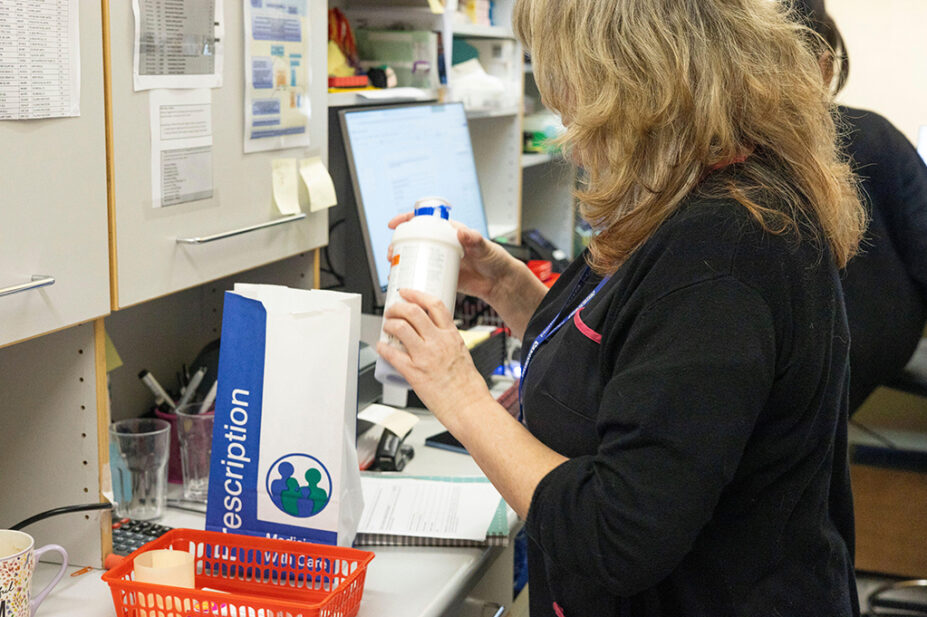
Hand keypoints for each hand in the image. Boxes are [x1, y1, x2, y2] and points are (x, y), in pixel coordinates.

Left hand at [377, 288, 493, 427]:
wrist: (469, 407)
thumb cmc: (468, 387)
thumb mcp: (462, 354)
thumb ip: (447, 343)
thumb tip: (433, 338)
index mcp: (451, 336)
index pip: (434, 305)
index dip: (417, 294)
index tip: (407, 293)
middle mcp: (438, 342)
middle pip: (412, 312)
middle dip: (397, 307)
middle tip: (392, 310)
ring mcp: (425, 356)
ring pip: (400, 328)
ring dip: (389, 324)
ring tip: (386, 326)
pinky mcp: (414, 373)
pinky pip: (392, 354)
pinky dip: (383, 347)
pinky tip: (381, 346)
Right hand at [387, 213, 518, 303]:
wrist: (500, 282)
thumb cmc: (495, 260)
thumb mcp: (484, 247)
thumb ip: (475, 239)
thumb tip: (462, 231)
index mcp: (450, 232)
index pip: (425, 221)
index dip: (407, 220)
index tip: (394, 224)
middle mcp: (442, 245)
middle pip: (414, 241)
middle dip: (398, 245)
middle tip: (392, 254)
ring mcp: (440, 261)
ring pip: (415, 258)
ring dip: (401, 262)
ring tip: (393, 269)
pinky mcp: (441, 276)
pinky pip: (423, 276)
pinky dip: (411, 279)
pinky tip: (403, 283)